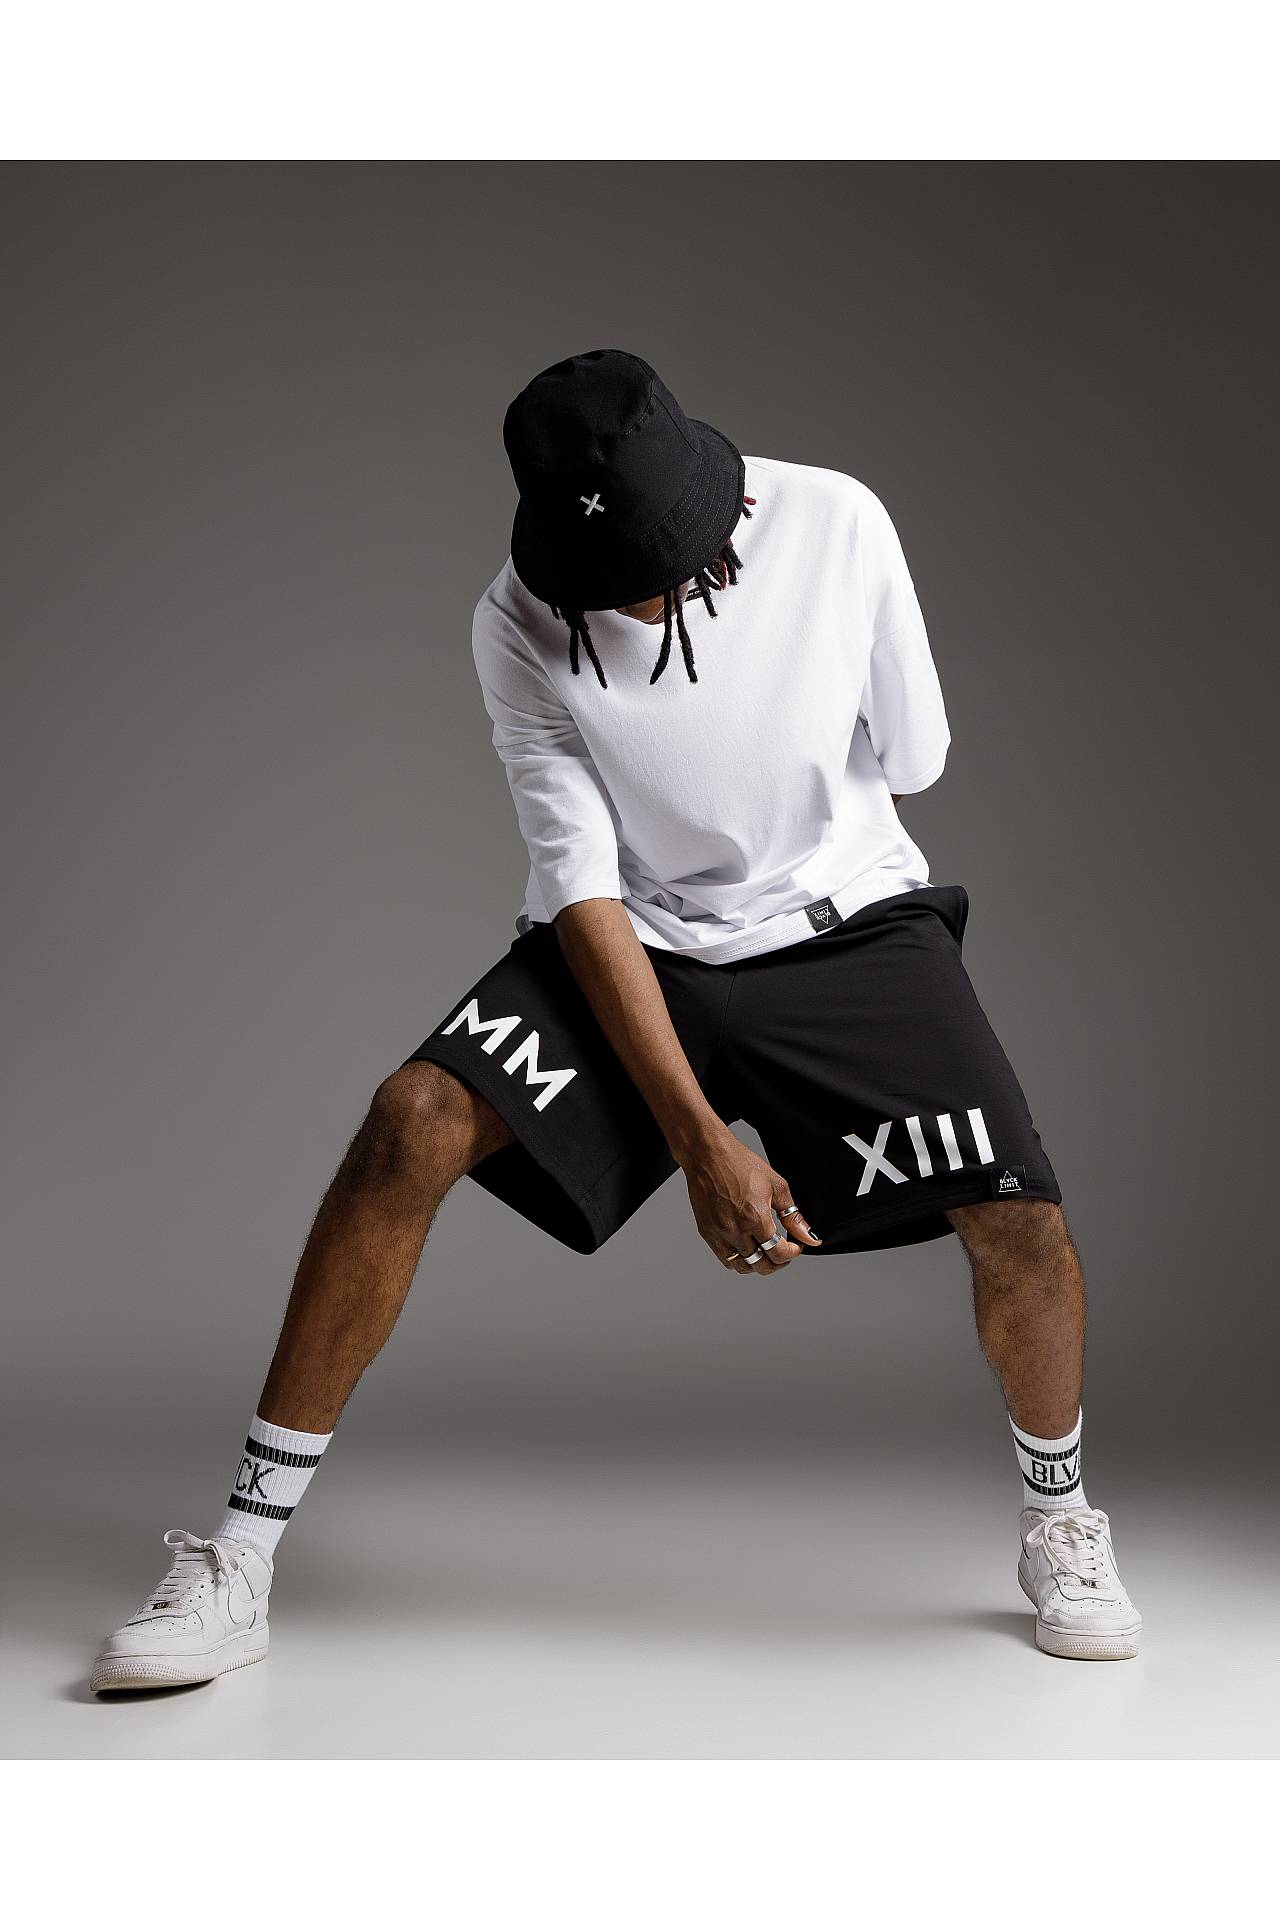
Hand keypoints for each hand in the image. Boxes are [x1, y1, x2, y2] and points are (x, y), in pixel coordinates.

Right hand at [677, 1125, 822, 1272]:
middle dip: (778, 1262)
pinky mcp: (707, 1233)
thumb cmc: (739, 1164)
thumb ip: (793, 1216)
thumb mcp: (776, 1186)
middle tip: (784, 1252)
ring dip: (758, 1264)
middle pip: (762, 1265)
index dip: (793, 1253)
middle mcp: (735, 1230)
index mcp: (755, 1218)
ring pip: (742, 1266)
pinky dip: (739, 1260)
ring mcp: (719, 1233)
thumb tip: (808, 1235)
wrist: (708, 1155)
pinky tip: (747, 1248)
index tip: (796, 1246)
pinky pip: (725, 1258)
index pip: (778, 1253)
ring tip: (766, 1252)